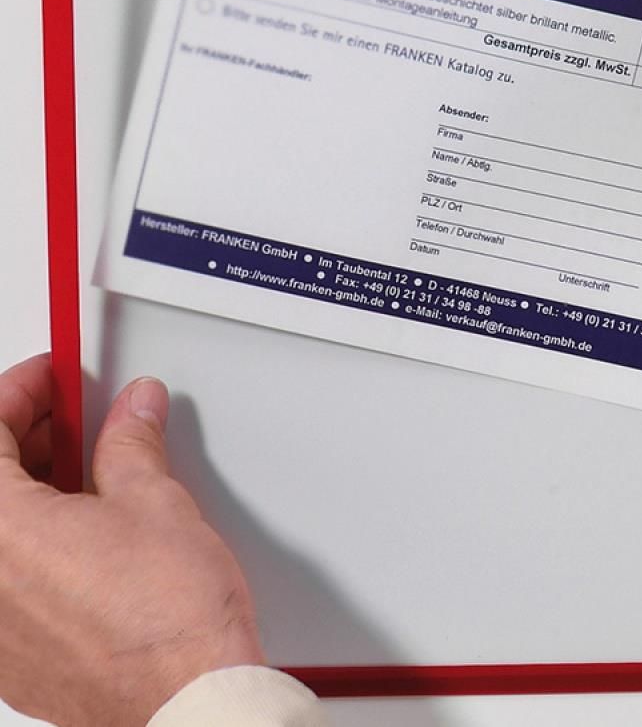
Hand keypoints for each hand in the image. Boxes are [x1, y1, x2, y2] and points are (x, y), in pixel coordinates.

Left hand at [0, 355, 265, 726]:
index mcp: (2, 531)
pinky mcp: (14, 657)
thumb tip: (133, 412)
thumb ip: (130, 442)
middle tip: (72, 418)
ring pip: (0, 529)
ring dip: (30, 487)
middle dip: (26, 437)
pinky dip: (32, 539)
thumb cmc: (171, 620)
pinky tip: (83, 528)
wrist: (191, 700)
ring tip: (86, 469)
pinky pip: (8, 579)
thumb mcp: (154, 500)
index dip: (21, 393)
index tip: (50, 379)